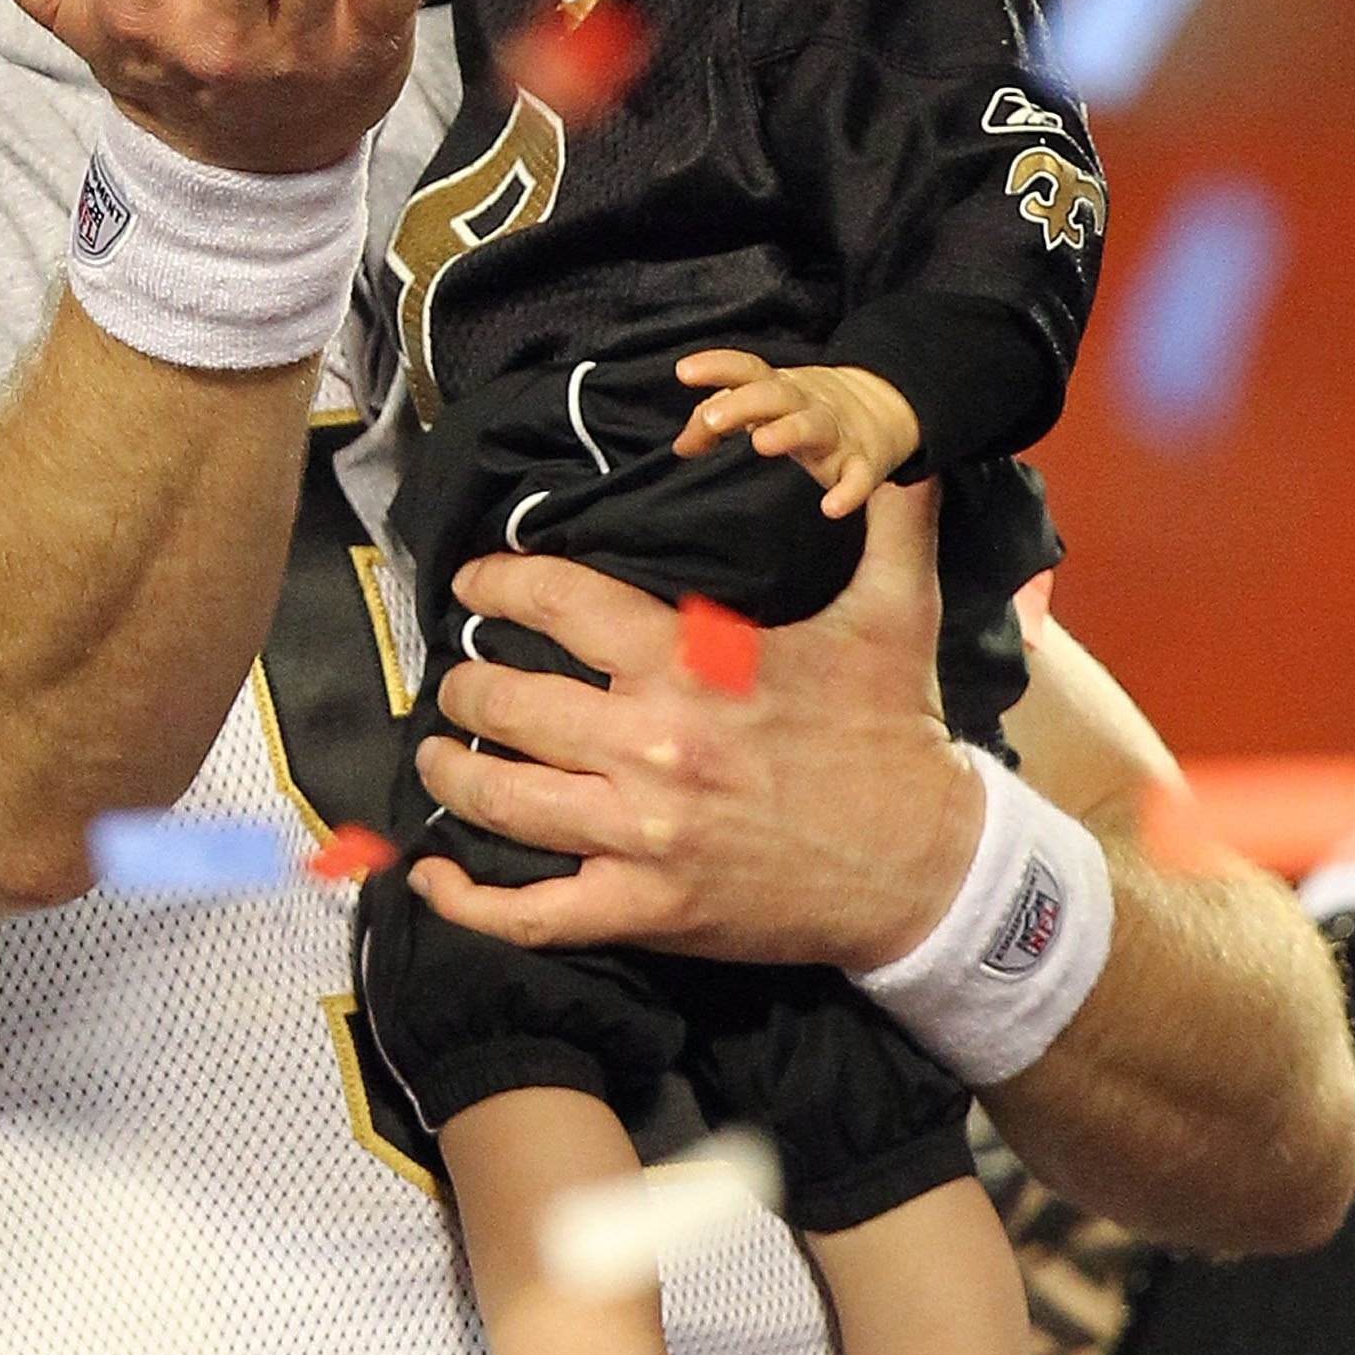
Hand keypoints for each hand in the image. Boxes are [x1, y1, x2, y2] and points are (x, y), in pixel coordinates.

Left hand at [409, 481, 981, 969]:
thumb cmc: (896, 735)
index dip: (497, 584)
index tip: (473, 581)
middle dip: (462, 684)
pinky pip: (529, 912)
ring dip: (450, 773)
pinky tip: (427, 875)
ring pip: (501, 801)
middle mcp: (654, 748)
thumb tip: (897, 442)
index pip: (558, 603)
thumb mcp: (896, 612)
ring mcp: (643, 838)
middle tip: (455, 676)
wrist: (927, 869)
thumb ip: (887, 517)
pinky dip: (464, 898)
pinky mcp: (645, 911)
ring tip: (435, 751)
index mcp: (696, 666)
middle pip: (508, 704)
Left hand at [673, 350, 920, 518]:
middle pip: (775, 395)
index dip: (716, 367)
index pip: (746, 370)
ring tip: (761, 442)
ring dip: (788, 432)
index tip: (684, 372)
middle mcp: (807, 403)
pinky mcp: (863, 462)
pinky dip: (849, 491)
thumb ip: (717, 423)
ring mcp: (837, 431)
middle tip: (712, 420)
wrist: (886, 405)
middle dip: (743, 403)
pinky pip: (859, 477)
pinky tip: (832, 507)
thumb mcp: (763, 405)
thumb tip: (681, 446)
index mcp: (779, 387)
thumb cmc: (805, 407)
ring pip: (814, 426)